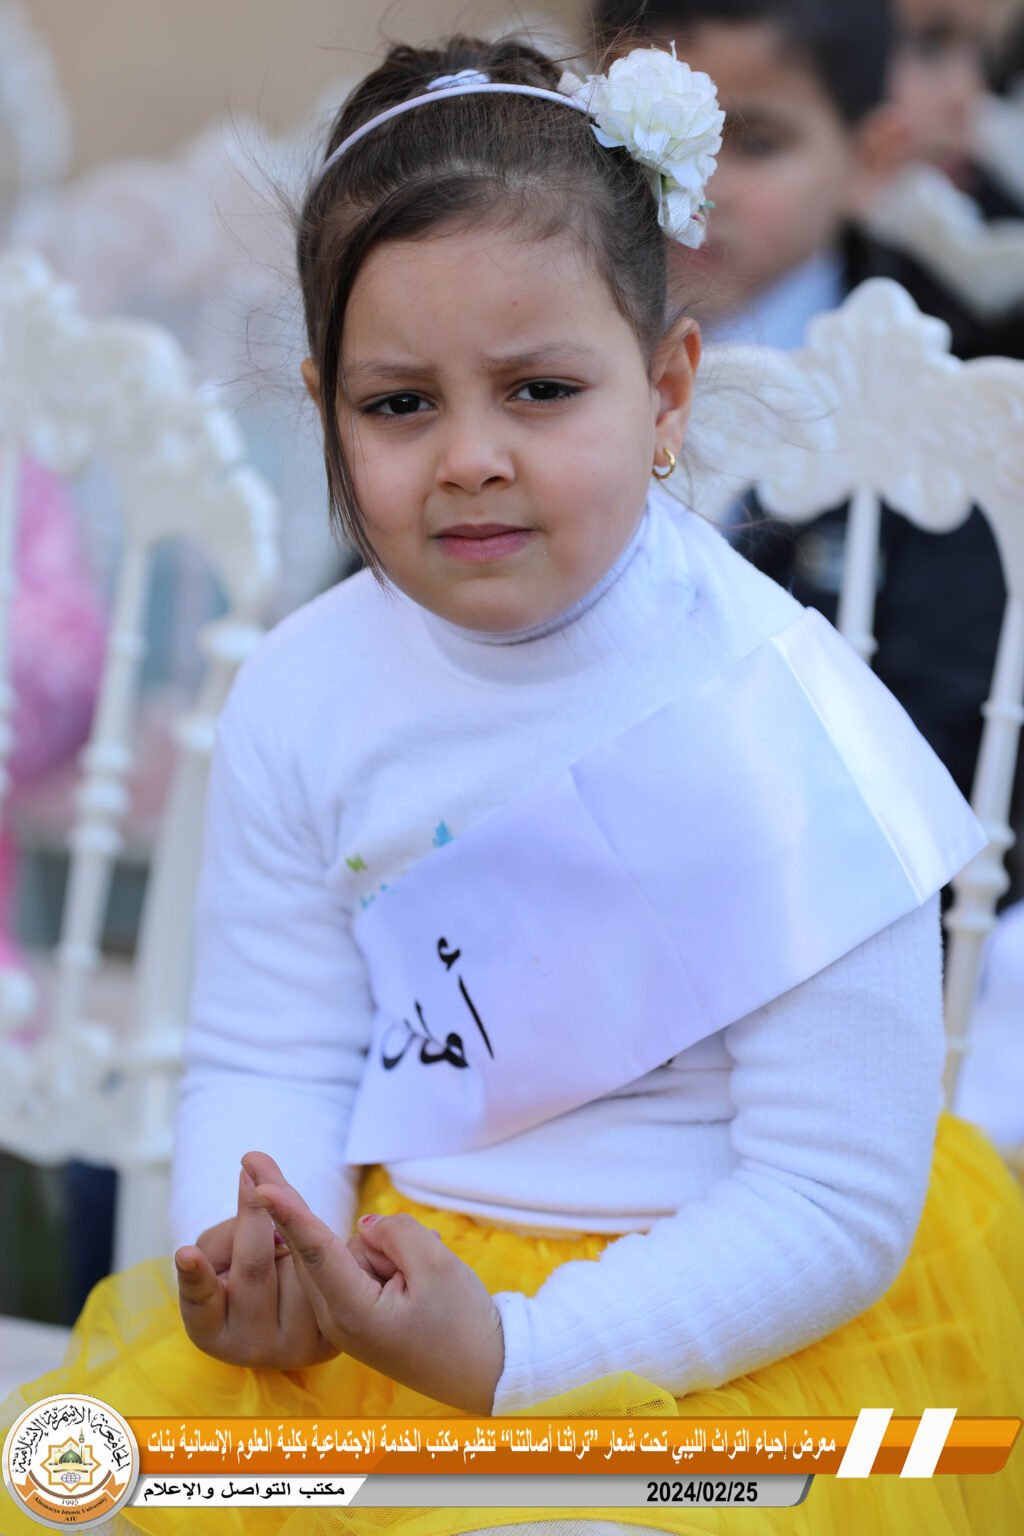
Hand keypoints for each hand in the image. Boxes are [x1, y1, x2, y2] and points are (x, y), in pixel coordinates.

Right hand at [174, 1162, 337, 1369]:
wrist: (295, 1309)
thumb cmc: (245, 1273)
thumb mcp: (225, 1257)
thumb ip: (235, 1227)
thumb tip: (257, 1179)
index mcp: (210, 1332)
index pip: (199, 1300)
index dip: (194, 1275)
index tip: (186, 1253)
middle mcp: (249, 1348)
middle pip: (253, 1267)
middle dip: (254, 1215)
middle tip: (253, 1169)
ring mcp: (291, 1349)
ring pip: (296, 1265)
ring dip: (289, 1235)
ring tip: (281, 1241)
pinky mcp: (328, 1340)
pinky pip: (327, 1273)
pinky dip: (318, 1249)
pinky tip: (316, 1255)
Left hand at [246, 1152, 504, 1412]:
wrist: (483, 1373)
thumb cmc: (463, 1325)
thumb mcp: (437, 1266)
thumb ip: (395, 1233)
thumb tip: (365, 1229)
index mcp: (353, 1311)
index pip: (315, 1250)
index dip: (288, 1213)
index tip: (259, 1185)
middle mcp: (336, 1316)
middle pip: (324, 1245)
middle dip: (315, 1215)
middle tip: (253, 1157)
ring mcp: (343, 1318)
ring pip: (350, 1251)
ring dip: (385, 1251)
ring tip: (425, 1284)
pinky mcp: (356, 1313)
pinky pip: (362, 1265)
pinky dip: (389, 1260)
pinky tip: (419, 1281)